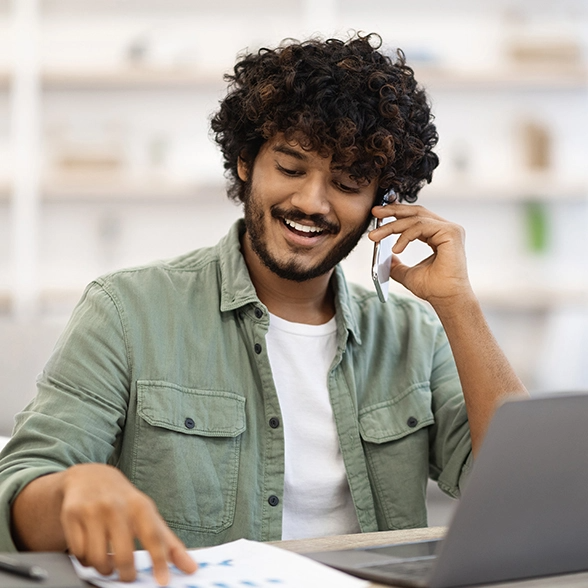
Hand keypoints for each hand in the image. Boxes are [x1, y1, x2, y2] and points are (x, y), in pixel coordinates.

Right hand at [60, 464, 196, 584]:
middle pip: (123, 555)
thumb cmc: (124, 502)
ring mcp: (93, 510)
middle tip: (127, 576)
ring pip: (97, 559)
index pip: (153, 536)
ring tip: (107, 562)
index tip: (162, 581)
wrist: (90, 477)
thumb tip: (192, 568)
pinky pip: (78, 553)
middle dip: (126, 574)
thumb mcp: (149, 515)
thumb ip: (169, 543)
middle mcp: (117, 506)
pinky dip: (85, 560)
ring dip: (103, 568)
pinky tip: (90, 550)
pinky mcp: (72, 514)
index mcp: (140, 505)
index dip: (159, 560)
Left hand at [369, 203, 473, 307]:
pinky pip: (421, 227)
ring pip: (415, 219)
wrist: (446, 300)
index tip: (377, 215)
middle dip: (393, 210)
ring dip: (392, 226)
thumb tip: (385, 258)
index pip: (415, 217)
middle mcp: (445, 229)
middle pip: (416, 212)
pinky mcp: (451, 233)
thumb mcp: (407, 274)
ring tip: (376, 237)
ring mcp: (450, 229)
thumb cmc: (433, 288)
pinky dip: (405, 236)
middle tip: (375, 212)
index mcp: (438, 235)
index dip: (396, 213)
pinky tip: (395, 249)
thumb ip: (396, 265)